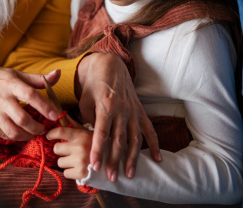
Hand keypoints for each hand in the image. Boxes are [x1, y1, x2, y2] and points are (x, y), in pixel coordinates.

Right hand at [0, 66, 60, 140]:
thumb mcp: (16, 74)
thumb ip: (38, 79)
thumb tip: (58, 73)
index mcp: (11, 84)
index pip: (30, 95)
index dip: (44, 106)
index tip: (55, 115)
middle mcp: (0, 98)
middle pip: (22, 119)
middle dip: (36, 128)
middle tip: (43, 129)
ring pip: (12, 131)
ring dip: (26, 135)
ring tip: (33, 133)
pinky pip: (2, 135)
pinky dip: (13, 137)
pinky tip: (18, 132)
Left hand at [48, 116, 92, 179]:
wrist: (112, 165)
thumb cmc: (98, 147)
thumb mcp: (89, 133)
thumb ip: (75, 125)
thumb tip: (63, 115)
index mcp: (82, 135)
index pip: (60, 132)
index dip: (52, 134)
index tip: (49, 135)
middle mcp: (80, 147)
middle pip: (56, 148)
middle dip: (61, 150)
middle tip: (70, 151)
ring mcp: (80, 161)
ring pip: (60, 162)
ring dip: (66, 162)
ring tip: (76, 160)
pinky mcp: (80, 174)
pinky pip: (65, 173)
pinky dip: (70, 172)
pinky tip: (79, 168)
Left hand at [75, 53, 161, 182]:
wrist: (110, 65)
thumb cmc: (94, 83)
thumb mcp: (85, 99)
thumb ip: (87, 119)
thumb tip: (89, 137)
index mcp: (106, 106)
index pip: (101, 133)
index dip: (97, 150)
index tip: (94, 165)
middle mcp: (122, 110)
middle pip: (119, 140)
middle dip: (115, 160)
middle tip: (111, 178)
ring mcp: (133, 111)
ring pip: (135, 138)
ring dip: (132, 158)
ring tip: (130, 175)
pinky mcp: (140, 111)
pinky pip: (149, 129)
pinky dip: (154, 144)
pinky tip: (158, 159)